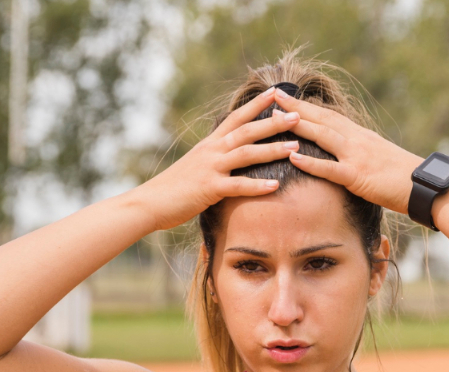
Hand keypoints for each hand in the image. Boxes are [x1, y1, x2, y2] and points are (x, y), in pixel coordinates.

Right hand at [139, 87, 300, 230]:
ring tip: (295, 146)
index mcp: (210, 144)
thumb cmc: (175, 187)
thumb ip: (215, 158)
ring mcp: (210, 168)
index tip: (276, 92)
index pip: (236, 117)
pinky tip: (275, 186)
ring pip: (246, 153)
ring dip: (272, 149)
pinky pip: (237, 185)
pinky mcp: (209, 188)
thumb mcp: (197, 165)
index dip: (256, 104)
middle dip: (273, 122)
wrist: (150, 202)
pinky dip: (257, 185)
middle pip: (246, 130)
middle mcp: (211, 150)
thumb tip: (231, 155)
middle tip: (298, 115)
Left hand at [271, 87, 423, 214]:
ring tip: (275, 118)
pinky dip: (310, 162)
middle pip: (322, 118)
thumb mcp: (377, 159)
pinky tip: (292, 157)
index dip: (307, 105)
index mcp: (360, 136)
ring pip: (323, 136)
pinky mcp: (358, 176)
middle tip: (272, 95)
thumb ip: (358, 154)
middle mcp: (356, 140)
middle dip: (296, 107)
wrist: (425, 186)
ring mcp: (357, 156)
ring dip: (298, 126)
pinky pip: (330, 168)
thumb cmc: (403, 177)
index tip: (287, 96)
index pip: (328, 116)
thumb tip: (343, 156)